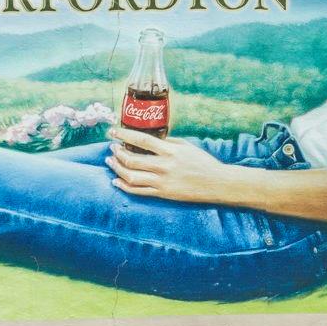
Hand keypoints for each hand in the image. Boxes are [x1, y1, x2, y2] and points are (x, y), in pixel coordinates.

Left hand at [108, 129, 242, 205]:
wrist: (216, 183)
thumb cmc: (202, 162)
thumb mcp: (186, 146)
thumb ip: (167, 142)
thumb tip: (150, 139)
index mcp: (170, 151)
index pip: (141, 140)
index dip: (123, 135)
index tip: (113, 132)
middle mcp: (164, 166)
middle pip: (132, 159)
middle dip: (117, 152)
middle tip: (112, 148)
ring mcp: (162, 181)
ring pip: (131, 176)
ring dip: (117, 168)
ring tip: (111, 161)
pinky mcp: (162, 193)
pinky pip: (138, 191)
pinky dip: (124, 186)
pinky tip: (116, 181)